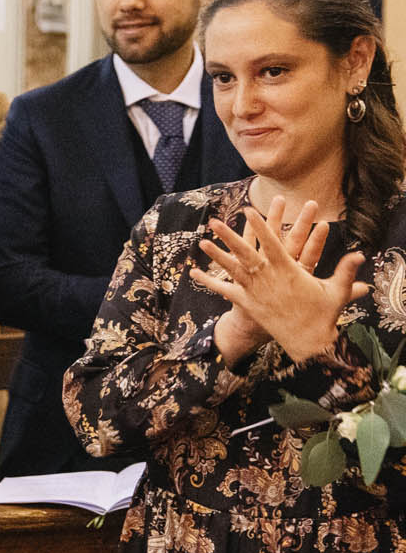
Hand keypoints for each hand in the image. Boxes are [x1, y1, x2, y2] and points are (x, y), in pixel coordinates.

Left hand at [192, 198, 364, 362]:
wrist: (308, 342)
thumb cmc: (324, 314)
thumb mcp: (337, 291)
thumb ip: (346, 271)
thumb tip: (361, 254)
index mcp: (289, 271)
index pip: (272, 244)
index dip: (260, 227)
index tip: (250, 211)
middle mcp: (268, 279)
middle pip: (246, 254)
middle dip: (230, 237)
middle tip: (216, 222)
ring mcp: (256, 291)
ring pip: (232, 270)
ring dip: (216, 256)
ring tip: (202, 242)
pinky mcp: (247, 303)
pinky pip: (225, 291)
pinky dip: (209, 283)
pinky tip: (192, 274)